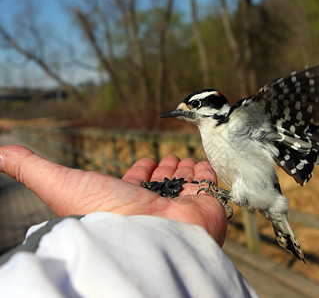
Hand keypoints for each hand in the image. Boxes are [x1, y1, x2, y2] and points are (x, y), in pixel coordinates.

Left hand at [0, 145, 226, 245]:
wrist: (151, 240)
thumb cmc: (106, 216)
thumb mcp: (61, 185)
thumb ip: (32, 168)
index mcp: (124, 202)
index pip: (134, 183)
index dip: (139, 171)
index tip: (144, 162)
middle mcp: (152, 206)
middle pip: (160, 183)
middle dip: (164, 168)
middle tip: (168, 158)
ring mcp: (180, 207)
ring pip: (183, 184)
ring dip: (185, 170)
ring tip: (185, 159)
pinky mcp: (204, 206)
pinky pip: (207, 184)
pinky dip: (205, 174)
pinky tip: (202, 165)